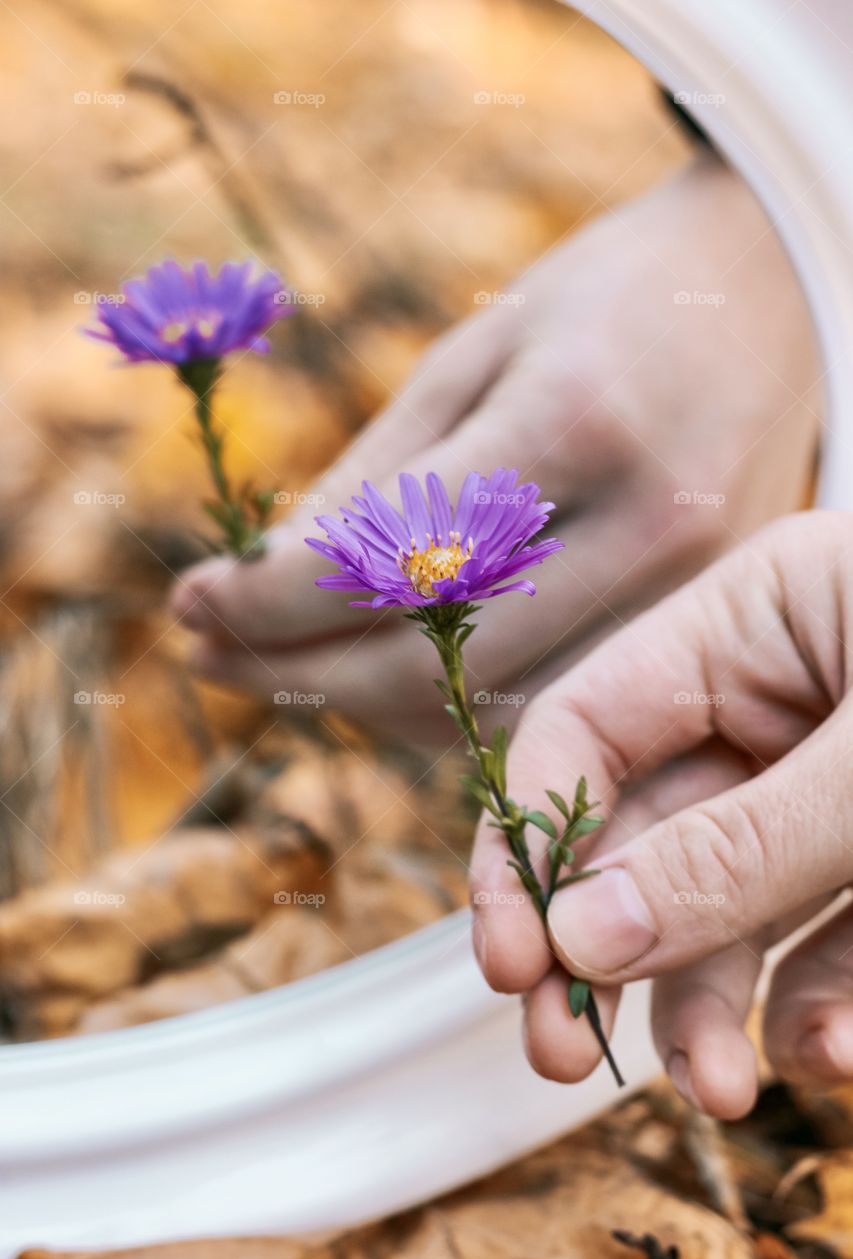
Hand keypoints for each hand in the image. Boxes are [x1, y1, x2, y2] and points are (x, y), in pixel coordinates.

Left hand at [171, 154, 818, 739]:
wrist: (772, 296)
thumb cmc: (610, 302)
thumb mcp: (476, 351)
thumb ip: (376, 477)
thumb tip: (264, 584)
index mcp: (577, 423)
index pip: (387, 564)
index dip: (268, 602)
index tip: (192, 602)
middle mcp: (644, 529)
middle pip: (431, 668)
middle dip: (296, 672)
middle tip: (210, 650)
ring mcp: (682, 593)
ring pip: (483, 713)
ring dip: (360, 704)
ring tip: (281, 661)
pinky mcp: (693, 626)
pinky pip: (540, 706)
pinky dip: (442, 706)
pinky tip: (379, 670)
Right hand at [470, 511, 852, 1119]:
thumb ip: (737, 848)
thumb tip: (584, 937)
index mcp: (755, 622)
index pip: (587, 726)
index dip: (532, 840)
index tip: (515, 954)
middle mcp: (782, 700)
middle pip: (643, 835)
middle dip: (608, 951)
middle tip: (561, 1053)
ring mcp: (836, 780)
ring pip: (734, 904)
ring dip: (713, 1004)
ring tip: (720, 1091)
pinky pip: (829, 939)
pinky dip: (820, 1006)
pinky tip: (825, 1053)